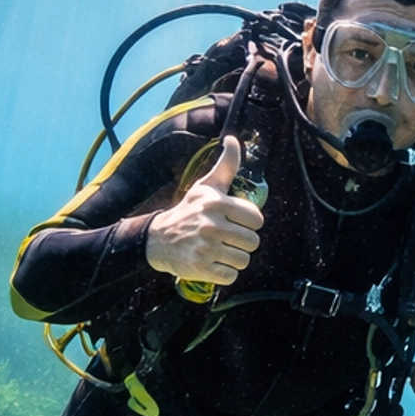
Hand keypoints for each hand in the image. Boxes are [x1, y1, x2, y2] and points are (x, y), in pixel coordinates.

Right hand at [145, 136, 263, 285]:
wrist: (158, 239)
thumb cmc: (189, 211)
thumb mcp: (206, 186)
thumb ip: (226, 165)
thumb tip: (231, 139)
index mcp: (216, 203)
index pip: (256, 219)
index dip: (249, 223)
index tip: (236, 222)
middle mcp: (211, 225)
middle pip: (253, 242)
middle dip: (243, 242)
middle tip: (227, 238)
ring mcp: (205, 248)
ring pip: (244, 260)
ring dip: (234, 258)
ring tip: (220, 250)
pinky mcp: (201, 269)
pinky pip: (231, 276)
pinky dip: (225, 273)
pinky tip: (213, 262)